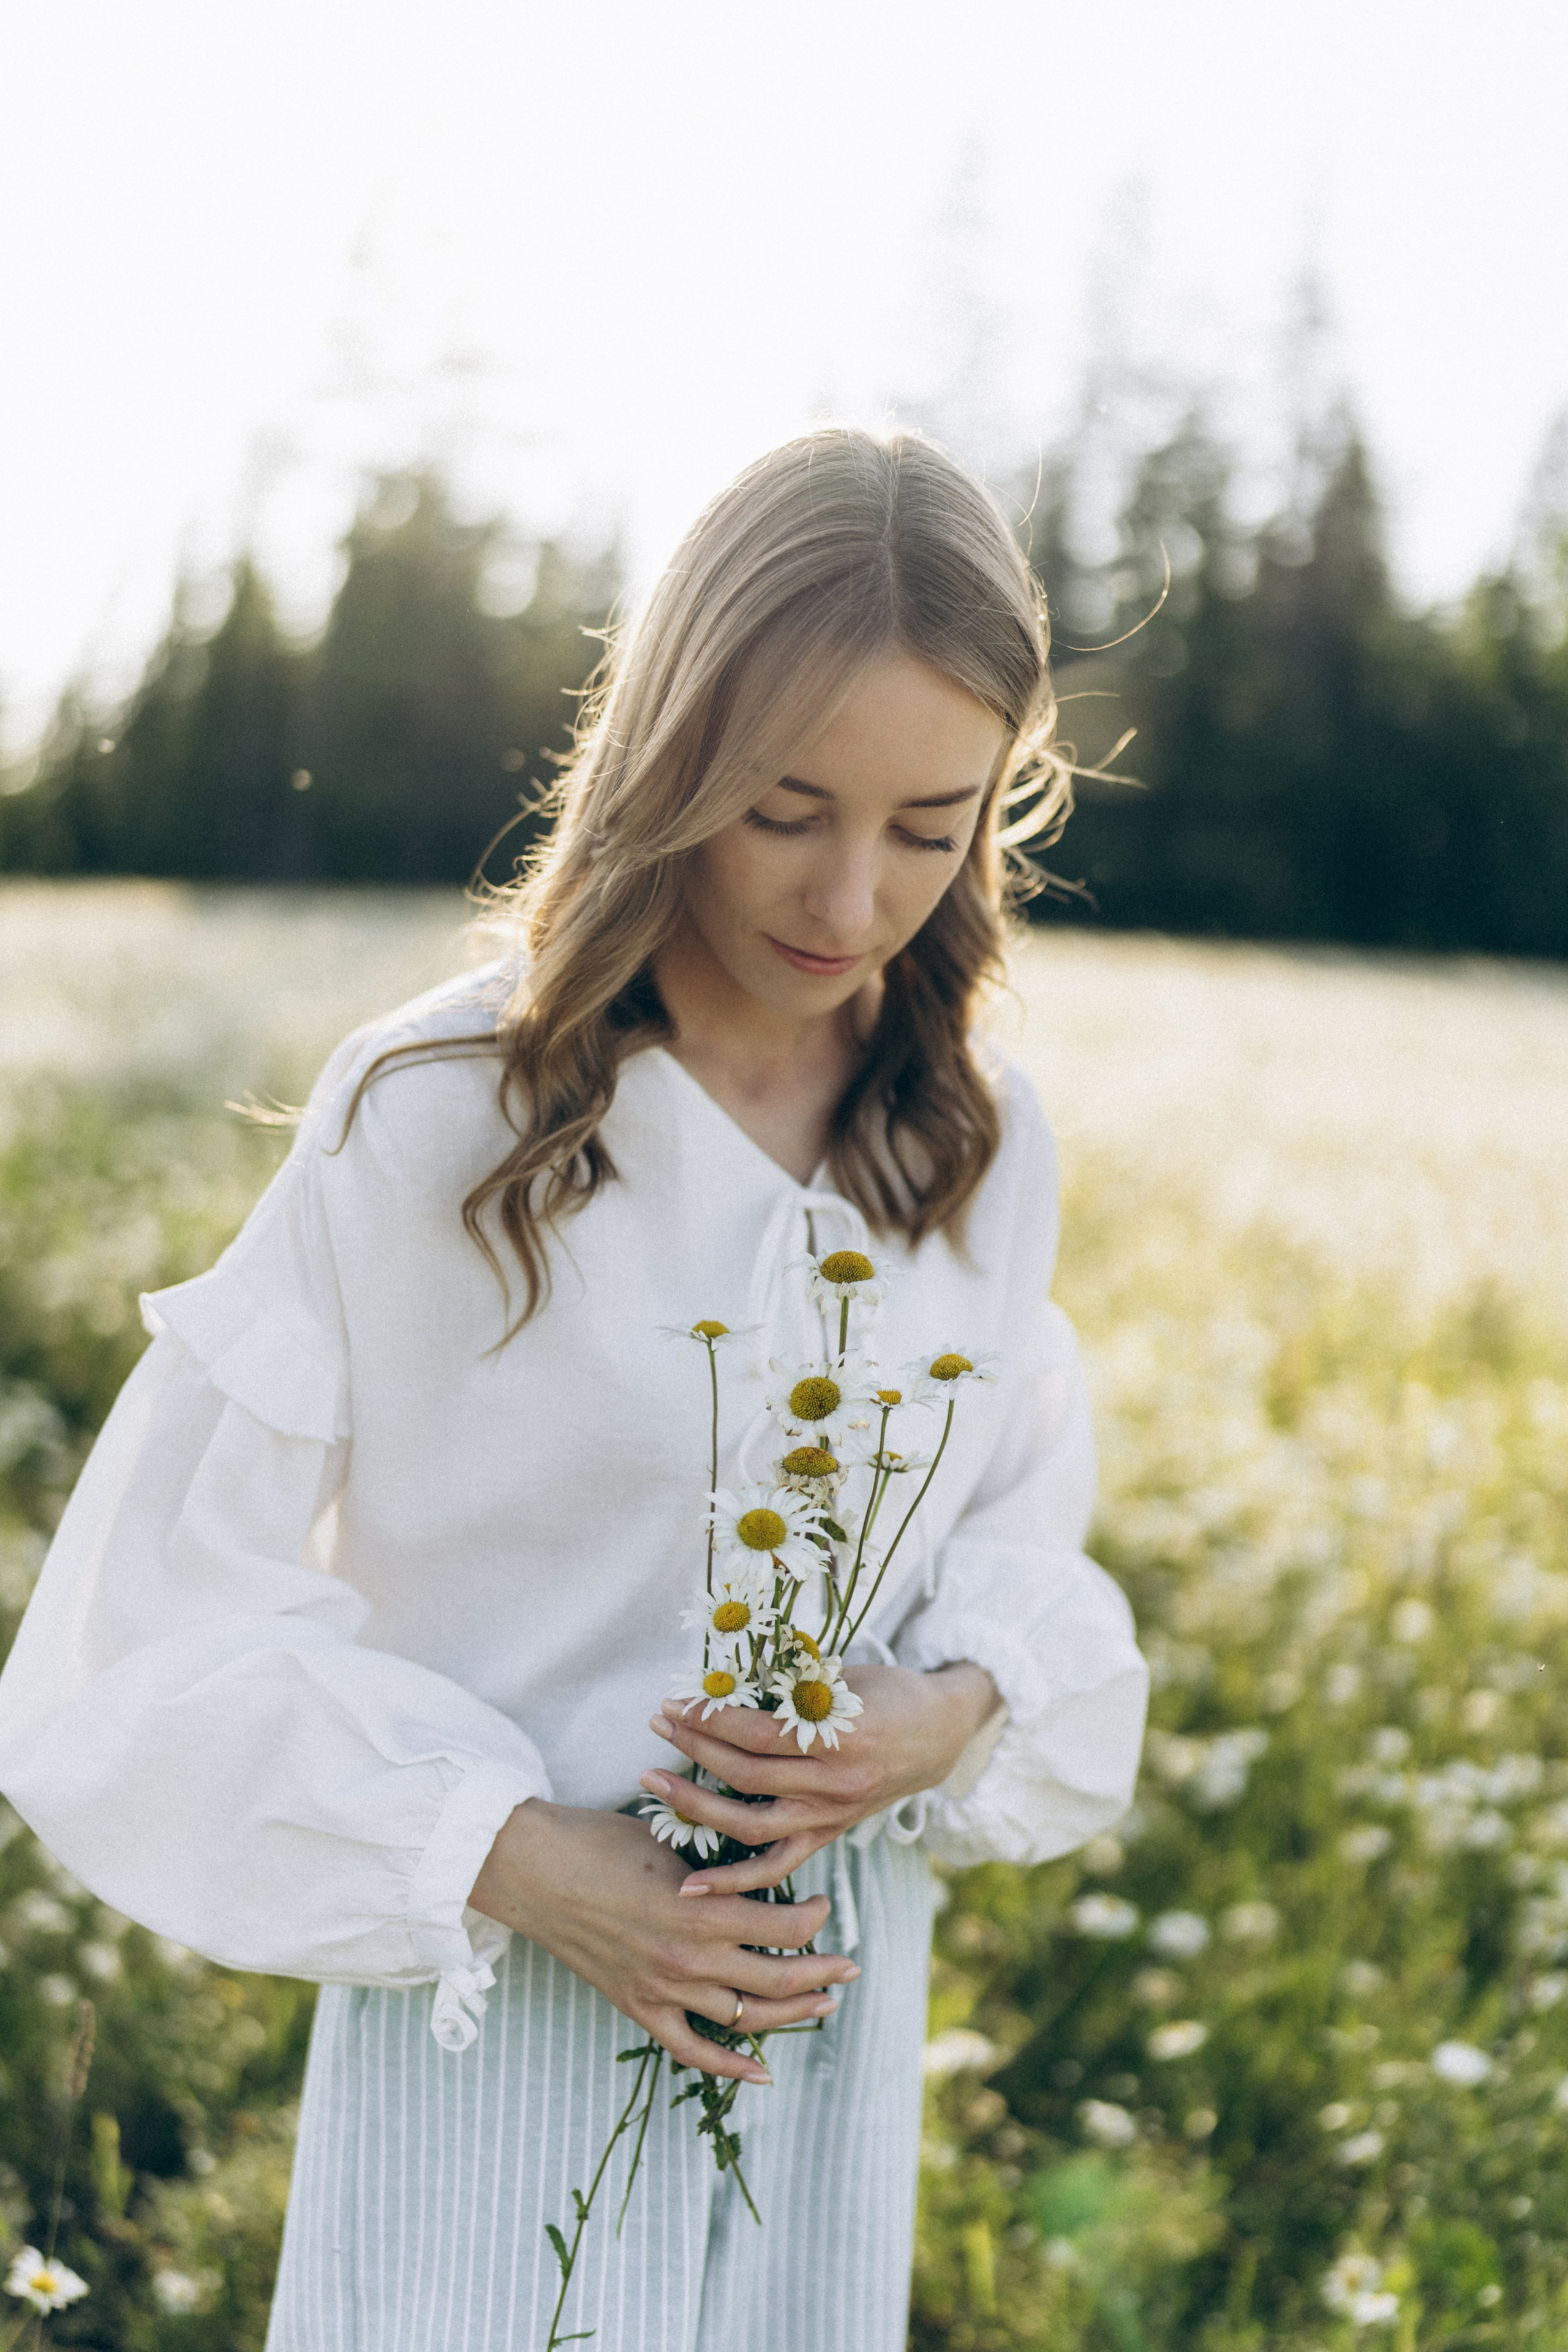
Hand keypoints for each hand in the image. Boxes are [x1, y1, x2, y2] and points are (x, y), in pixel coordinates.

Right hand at [467, 1799, 857, 2085]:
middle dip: (823, 1973)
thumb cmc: (601, 1842)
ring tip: (822, 2004)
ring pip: (747, 2017)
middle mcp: (691, 1958)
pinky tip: (762, 2074)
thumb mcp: (672, 1841)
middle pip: (779, 1979)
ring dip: (792, 2013)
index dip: (815, 1918)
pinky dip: (731, 2068)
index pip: (786, 1927)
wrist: (535, 1871)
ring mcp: (664, 1990)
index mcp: (704, 1909)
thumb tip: (765, 1866)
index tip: (822, 1903)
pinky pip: (693, 2051)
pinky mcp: (638, 2008)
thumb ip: (720, 1864)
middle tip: (848, 1966)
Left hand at [639, 1661, 998, 1898]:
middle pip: (746, 1774)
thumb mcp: (845, 1676)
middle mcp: (835, 1782)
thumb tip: (727, 1682)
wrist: (940, 1733)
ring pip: (751, 1825)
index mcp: (840, 1735)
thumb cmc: (890, 1692)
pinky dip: (735, 1881)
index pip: (757, 1732)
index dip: (710, 1718)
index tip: (674, 1701)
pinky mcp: (829, 1835)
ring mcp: (831, 1815)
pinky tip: (693, 1885)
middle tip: (658, 1723)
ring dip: (696, 1807)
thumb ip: (792, 1686)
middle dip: (693, 1747)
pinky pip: (777, 1867)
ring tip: (655, 1784)